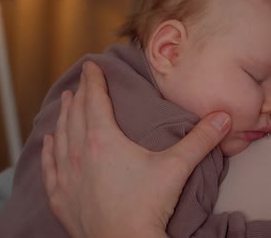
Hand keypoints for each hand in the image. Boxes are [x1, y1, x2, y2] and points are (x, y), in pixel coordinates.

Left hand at [41, 61, 231, 237]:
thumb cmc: (148, 206)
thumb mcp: (176, 167)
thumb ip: (200, 139)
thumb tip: (223, 117)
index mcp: (103, 140)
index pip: (95, 100)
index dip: (94, 81)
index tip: (90, 66)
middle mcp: (79, 154)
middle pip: (75, 116)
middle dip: (78, 97)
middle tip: (80, 84)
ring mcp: (67, 177)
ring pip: (60, 138)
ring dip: (62, 118)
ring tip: (64, 105)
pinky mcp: (61, 199)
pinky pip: (49, 168)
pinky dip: (48, 152)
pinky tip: (47, 143)